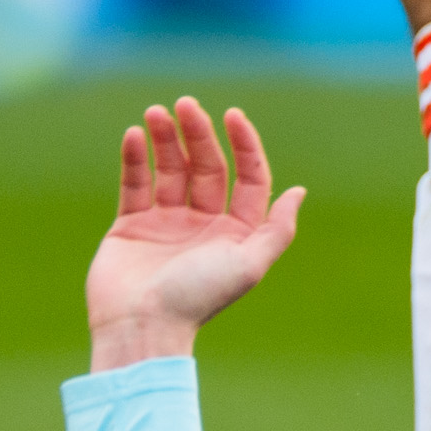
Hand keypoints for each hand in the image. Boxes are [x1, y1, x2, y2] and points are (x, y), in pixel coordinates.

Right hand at [85, 98, 304, 370]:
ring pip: (170, 169)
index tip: (233, 115)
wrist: (142, 326)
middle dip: (197, 134)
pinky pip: (136, 184)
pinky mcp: (131, 225)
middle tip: (185, 104)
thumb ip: (277, 229)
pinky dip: (136, 158)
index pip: (248, 177)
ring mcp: (167, 222)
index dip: (244, 145)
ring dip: (164, 139)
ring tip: (156, 112)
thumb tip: (299, 191)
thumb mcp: (250, 264)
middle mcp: (204, 223)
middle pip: (206, 166)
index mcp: (236, 232)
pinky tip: (136, 134)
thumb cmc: (198, 297)